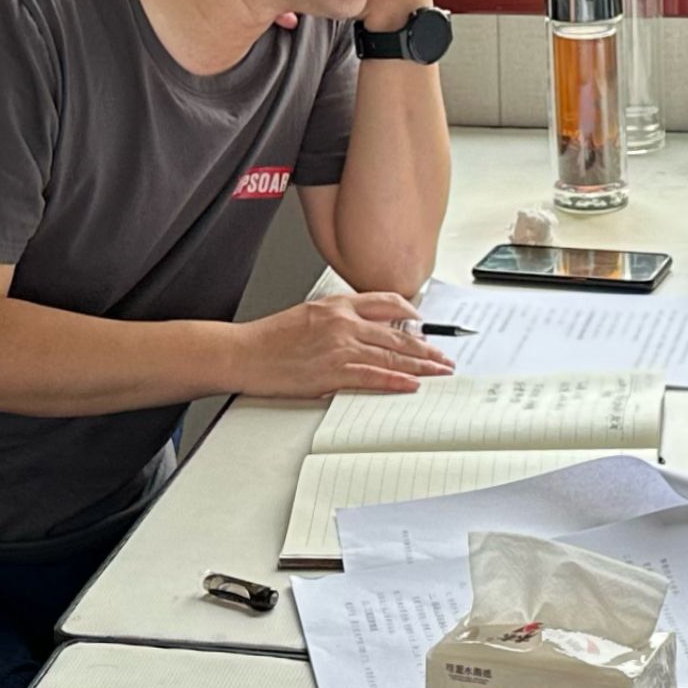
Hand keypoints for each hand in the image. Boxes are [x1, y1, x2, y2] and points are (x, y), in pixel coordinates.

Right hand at [232, 292, 450, 397]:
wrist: (243, 353)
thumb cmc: (269, 339)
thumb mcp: (307, 315)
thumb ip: (337, 320)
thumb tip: (362, 332)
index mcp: (336, 305)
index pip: (384, 303)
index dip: (410, 314)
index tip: (423, 325)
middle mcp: (342, 322)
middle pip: (396, 334)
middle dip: (426, 347)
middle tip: (444, 357)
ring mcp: (339, 347)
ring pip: (391, 355)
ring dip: (421, 366)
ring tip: (439, 372)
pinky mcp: (333, 371)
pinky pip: (373, 376)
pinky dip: (397, 380)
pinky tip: (413, 384)